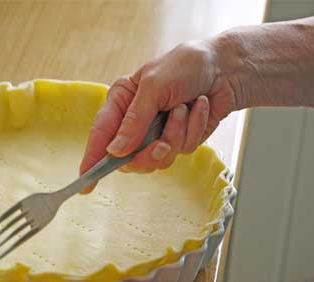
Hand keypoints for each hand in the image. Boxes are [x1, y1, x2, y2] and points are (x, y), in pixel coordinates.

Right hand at [80, 40, 237, 192]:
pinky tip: (199, 108)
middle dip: (148, 152)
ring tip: (184, 110)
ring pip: (157, 158)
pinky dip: (193, 129)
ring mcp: (158, 133)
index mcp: (122, 102)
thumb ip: (134, 121)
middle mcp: (136, 121)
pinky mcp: (180, 139)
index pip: (101, 135)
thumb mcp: (155, 86)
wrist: (227, 68)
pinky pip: (182, 150)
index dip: (91, 160)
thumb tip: (115, 151)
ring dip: (175, 135)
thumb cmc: (187, 65)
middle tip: (162, 140)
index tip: (85, 183)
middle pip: (129, 158)